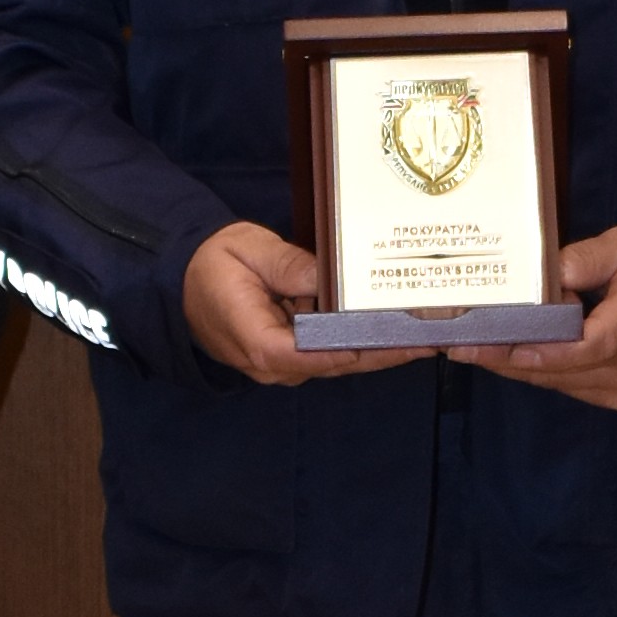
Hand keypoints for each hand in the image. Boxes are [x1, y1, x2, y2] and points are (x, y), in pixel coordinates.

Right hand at [180, 217, 416, 384]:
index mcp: (262, 344)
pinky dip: (362, 339)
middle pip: (342, 363)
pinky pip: (332, 351)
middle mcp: (276, 367)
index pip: (322, 355)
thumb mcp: (249, 250)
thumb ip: (289, 265)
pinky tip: (392, 323)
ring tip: (424, 327)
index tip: (405, 337)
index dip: (367, 348)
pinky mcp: (293, 357)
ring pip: (342, 361)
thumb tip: (329, 277)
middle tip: (433, 332)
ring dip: (380, 345)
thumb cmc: (213, 264)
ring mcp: (285, 366)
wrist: (183, 281)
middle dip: (387, 349)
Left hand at [482, 222, 616, 409]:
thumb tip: (549, 273)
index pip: (593, 344)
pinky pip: (565, 385)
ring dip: (513, 365)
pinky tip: (504, 353)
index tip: (497, 344)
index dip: (542, 349)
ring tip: (469, 345)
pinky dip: (534, 370)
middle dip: (505, 356)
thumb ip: (590, 257)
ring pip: (556, 381)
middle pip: (562, 369)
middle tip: (458, 342)